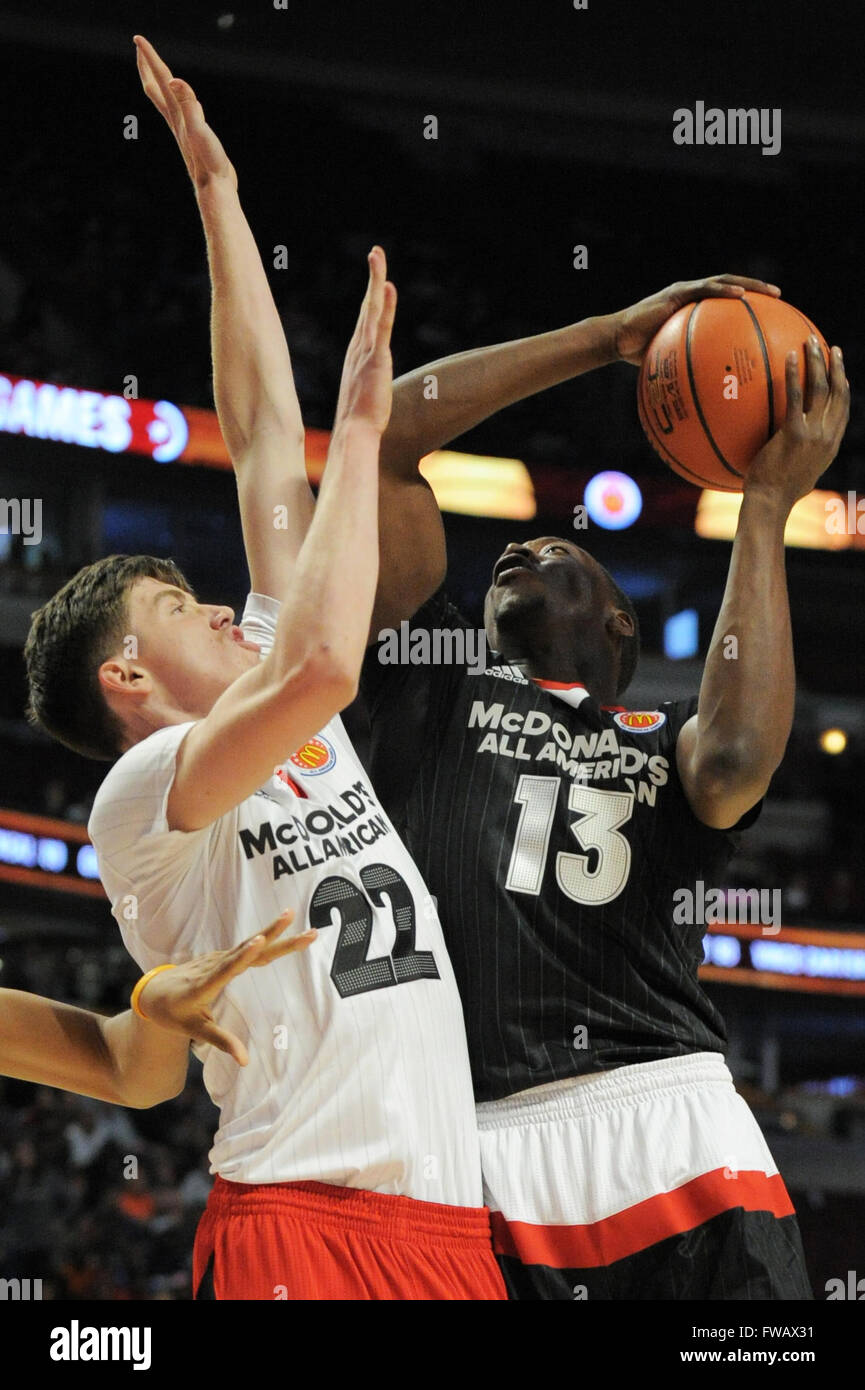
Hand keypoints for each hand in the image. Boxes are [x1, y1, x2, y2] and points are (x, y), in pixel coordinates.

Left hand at [134, 34, 236, 191]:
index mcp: (176, 113)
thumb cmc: (209, 163)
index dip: (150, 57)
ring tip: (153, 70)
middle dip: (146, 66)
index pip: (160, 78)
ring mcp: (182, 129)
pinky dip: (175, 100)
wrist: (215, 190)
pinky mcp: (192, 137)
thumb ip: (187, 104)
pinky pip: (177, 111)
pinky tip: (178, 103)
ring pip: (163, 99)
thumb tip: (172, 80)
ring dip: (156, 81)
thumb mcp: (199, 130)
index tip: (138, 38)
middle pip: (154, 87)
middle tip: (138, 46)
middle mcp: (175, 119)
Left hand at [138, 911, 314, 1063]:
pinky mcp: (222, 956)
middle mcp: (212, 966)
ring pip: (251, 944)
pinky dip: (267, 939)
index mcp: (203, 985)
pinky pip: (247, 947)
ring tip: (297, 921)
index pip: (226, 969)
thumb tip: (245, 1061)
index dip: (243, 956)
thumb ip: (221, 1041)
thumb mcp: (194, 1030)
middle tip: (304, 931)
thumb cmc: (173, 1014)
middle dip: (274, 936)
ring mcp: (218, 957)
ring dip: (275, 932)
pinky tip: (284, 933)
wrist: (155, 991)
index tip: (258, 940)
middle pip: (248, 950)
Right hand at [332, 246, 396, 435]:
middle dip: (372, 278)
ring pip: (372, 308)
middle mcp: (358, 348)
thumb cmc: (359, 424)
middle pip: (367, 306)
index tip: (376, 280)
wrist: (354, 434)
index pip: (366, 320)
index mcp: (357, 356)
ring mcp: (365, 352)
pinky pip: (382, 326)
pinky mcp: (376, 359)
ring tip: (377, 255)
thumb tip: (369, 399)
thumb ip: (368, 390)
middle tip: (375, 253)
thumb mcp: (366, 399)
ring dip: (375, 280)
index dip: (371, 298)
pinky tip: (387, 285)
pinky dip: (385, 305)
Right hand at [611, 274, 781, 366]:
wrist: (617, 340)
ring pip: (724, 282)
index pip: (726, 303)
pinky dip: (723, 290)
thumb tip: (708, 399)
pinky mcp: (676, 292)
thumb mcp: (671, 363)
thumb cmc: (641, 354)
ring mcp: (685, 291)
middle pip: (731, 287)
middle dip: (758, 290)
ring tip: (771, 292)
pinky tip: (740, 295)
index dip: (749, 305)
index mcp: (693, 310)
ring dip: (749, 285)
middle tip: (780, 296)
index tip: (772, 313)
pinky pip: (704, 289)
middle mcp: (692, 296)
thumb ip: (690, 371)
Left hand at [744, 338, 848, 511]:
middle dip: (836, 366)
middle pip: (839, 392)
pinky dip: (795, 373)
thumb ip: (800, 458)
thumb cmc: (776, 495)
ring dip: (818, 361)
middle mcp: (828, 436)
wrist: (770, 504)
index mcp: (830, 445)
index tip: (841, 372)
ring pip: (822, 388)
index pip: (843, 411)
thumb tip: (789, 450)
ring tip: (811, 341)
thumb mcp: (798, 476)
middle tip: (831, 347)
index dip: (844, 388)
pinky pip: (796, 396)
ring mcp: (814, 434)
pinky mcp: (795, 433)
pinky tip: (789, 357)